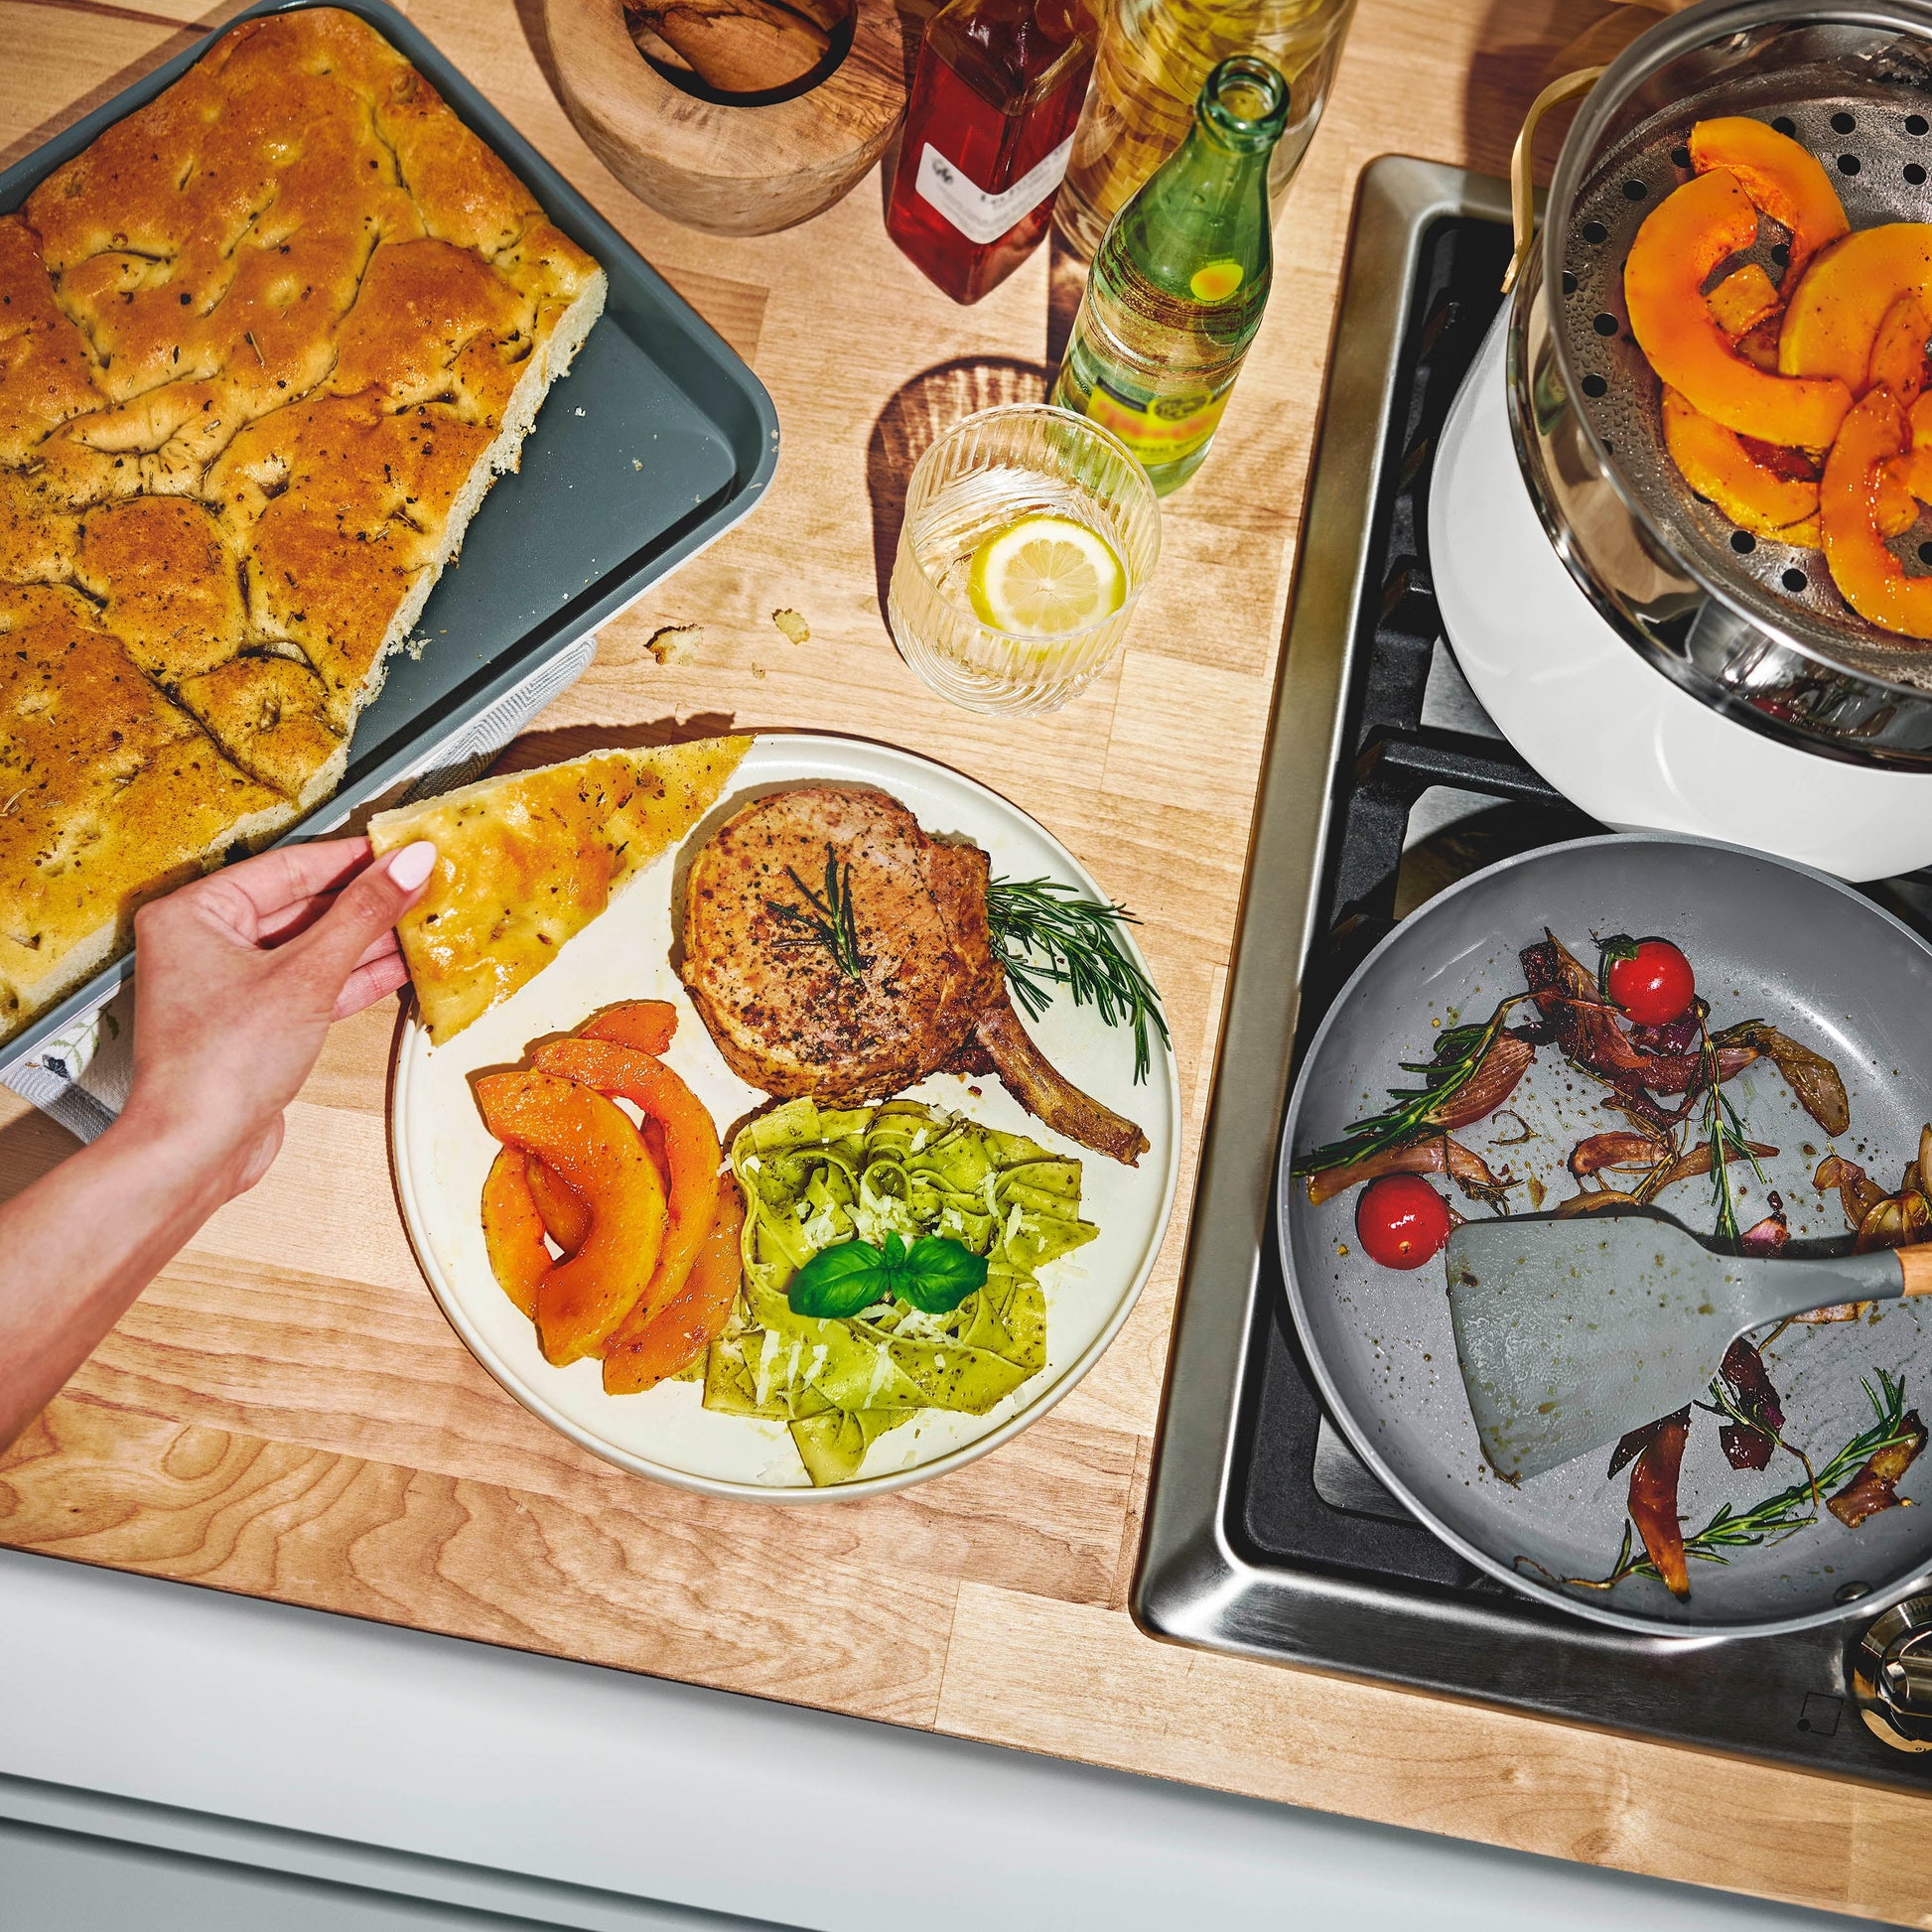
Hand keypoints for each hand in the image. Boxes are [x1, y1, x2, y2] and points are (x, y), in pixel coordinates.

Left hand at [118, 836, 435, 1202]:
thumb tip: (410, 863)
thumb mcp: (307, 975)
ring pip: (313, 948)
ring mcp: (232, 985)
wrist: (196, 1150)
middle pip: (303, 907)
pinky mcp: (257, 1023)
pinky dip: (354, 977)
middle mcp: (205, 942)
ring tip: (425, 922)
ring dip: (368, 941)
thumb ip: (363, 915)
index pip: (290, 868)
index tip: (406, 850)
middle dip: (366, 902)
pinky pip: (312, 985)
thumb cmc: (223, 1062)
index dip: (355, 859)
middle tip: (425, 884)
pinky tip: (401, 966)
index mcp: (195, 913)